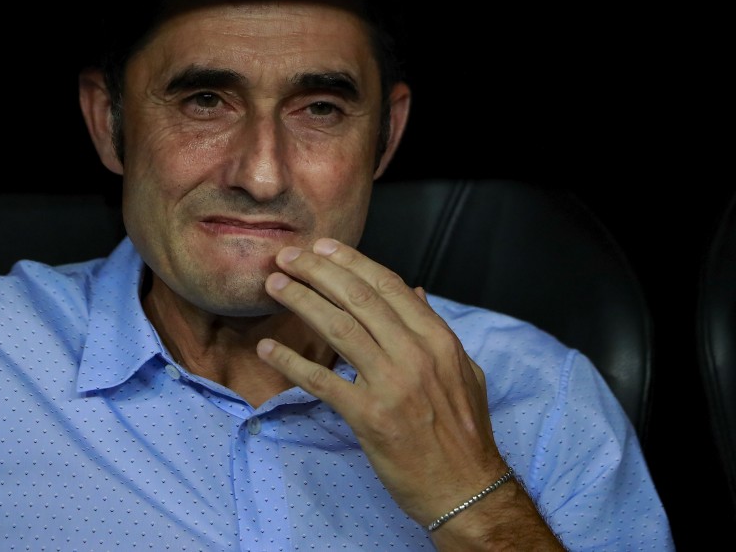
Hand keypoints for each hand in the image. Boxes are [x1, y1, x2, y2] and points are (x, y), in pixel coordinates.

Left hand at [256, 237, 509, 526]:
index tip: (321, 248)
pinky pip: (322, 382)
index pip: (388, 285)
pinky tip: (269, 349)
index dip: (350, 262)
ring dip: (301, 302)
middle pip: (358, 298)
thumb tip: (415, 290)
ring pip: (338, 328)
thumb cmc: (464, 433)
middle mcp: (416, 355)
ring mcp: (393, 385)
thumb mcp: (463, 371)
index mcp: (438, 340)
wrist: (467, 489)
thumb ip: (435, 329)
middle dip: (317, 271)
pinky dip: (291, 362)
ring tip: (274, 287)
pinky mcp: (370, 417)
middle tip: (286, 258)